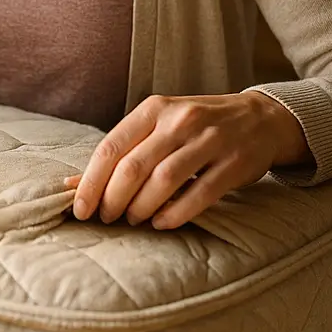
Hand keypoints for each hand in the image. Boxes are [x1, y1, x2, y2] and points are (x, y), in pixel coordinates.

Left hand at [64, 91, 310, 230]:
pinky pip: (199, 195)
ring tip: (132, 221)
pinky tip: (162, 224)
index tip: (80, 210)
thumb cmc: (196, 126)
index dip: (91, 182)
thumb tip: (71, 186)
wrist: (260, 118)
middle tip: (107, 218)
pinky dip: (175, 214)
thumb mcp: (158, 126)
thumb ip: (121, 152)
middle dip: (113, 199)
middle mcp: (179, 120)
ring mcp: (209, 140)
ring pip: (163, 181)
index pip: (111, 146)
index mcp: (154, 108)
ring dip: (141, 208)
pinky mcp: (234, 163)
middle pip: (134, 166)